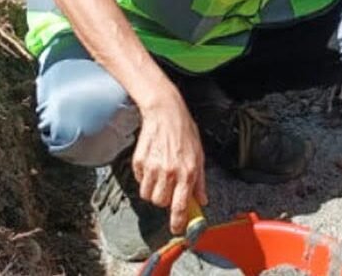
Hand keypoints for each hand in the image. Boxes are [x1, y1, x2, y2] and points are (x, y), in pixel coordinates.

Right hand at [131, 90, 209, 234]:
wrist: (165, 112)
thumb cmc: (185, 132)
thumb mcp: (199, 156)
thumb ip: (199, 181)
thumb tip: (201, 201)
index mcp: (187, 172)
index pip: (180, 206)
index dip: (177, 222)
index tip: (176, 229)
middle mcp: (169, 172)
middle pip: (160, 203)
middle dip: (164, 200)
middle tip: (169, 189)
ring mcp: (152, 167)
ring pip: (148, 195)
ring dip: (153, 191)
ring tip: (160, 177)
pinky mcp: (139, 161)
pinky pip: (139, 181)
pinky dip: (144, 178)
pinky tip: (152, 165)